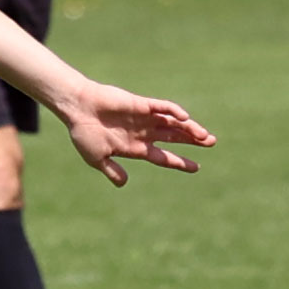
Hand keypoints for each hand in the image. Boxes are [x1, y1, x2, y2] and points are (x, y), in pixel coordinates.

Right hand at [61, 83, 214, 185]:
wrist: (76, 108)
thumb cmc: (83, 132)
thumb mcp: (96, 158)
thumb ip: (111, 170)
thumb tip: (123, 184)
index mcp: (134, 147)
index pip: (162, 156)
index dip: (179, 162)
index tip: (196, 167)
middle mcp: (143, 132)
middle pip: (174, 137)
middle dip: (193, 140)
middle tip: (212, 142)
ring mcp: (143, 118)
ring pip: (173, 123)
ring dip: (189, 128)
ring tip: (206, 136)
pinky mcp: (141, 105)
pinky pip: (162, 107)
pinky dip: (174, 111)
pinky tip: (185, 117)